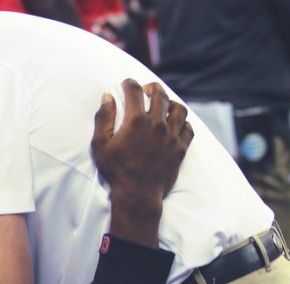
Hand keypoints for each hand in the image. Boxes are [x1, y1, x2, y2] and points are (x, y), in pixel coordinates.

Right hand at [91, 79, 192, 246]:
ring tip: (164, 105)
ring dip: (171, 103)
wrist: (138, 194)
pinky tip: (176, 124)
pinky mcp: (181, 148)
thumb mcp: (100, 145)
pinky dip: (183, 122)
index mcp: (136, 120)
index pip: (134, 91)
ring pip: (179, 109)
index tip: (126, 84)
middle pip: (160, 94)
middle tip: (147, 90)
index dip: (129, 83)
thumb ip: (103, 118)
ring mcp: (172, 136)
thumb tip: (107, 97)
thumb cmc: (116, 170)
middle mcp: (157, 124)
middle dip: (152, 87)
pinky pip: (189, 128)